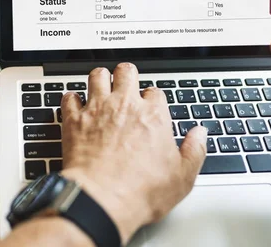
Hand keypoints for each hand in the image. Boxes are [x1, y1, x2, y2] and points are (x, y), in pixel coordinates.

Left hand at [60, 63, 206, 243]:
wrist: (102, 199)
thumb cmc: (141, 191)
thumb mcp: (182, 176)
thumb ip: (195, 150)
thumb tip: (201, 134)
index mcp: (153, 115)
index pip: (155, 91)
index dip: (153, 99)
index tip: (151, 108)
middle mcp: (125, 105)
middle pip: (126, 72)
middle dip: (127, 76)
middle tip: (125, 85)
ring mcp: (97, 110)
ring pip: (97, 75)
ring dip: (100, 79)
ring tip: (102, 87)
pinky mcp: (74, 120)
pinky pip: (69, 97)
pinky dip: (72, 99)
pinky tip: (75, 105)